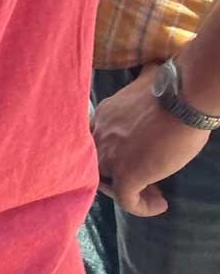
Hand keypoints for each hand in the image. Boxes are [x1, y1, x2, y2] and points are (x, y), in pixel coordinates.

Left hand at [93, 63, 209, 215]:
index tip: (132, 155)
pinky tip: (160, 204)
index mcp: (104, 114)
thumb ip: (143, 79)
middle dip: (113, 172)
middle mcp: (101, 135)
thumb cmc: (170, 88)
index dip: (109, 150)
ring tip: (150, 192)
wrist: (181, 100)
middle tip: (139, 177)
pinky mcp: (129, 174)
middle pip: (93, 161)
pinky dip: (142, 207)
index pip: (93, 138)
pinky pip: (127, 201)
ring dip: (125, 191)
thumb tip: (156, 66)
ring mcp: (112, 155)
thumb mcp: (147, 81)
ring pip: (105, 183)